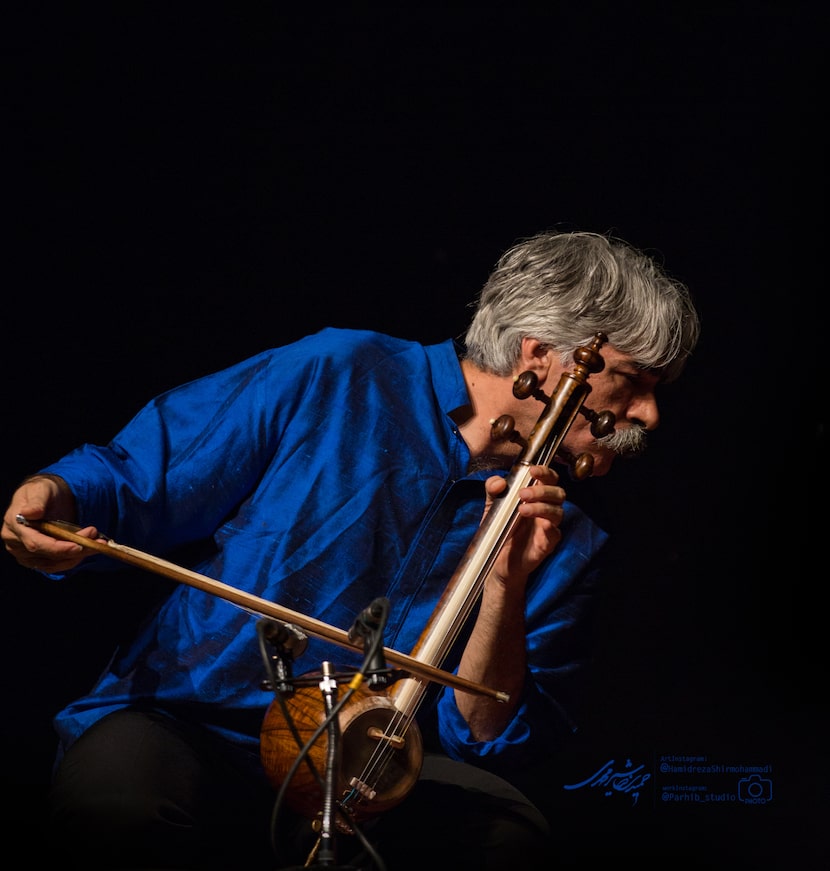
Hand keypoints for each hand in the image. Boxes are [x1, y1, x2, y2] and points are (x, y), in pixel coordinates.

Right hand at [2, 475, 92, 571]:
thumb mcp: (41, 489)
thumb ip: (37, 502)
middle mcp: (16, 544)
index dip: (58, 548)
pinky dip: (76, 558)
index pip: (35, 544)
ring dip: (79, 555)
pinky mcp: (37, 559)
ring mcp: (26, 554)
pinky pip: (58, 565)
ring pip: (55, 564)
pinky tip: (90, 547)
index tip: (78, 546)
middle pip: (48, 556)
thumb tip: (30, 513)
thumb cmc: (42, 490)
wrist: (46, 497)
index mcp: (15, 526)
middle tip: (96, 537)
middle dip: (76, 549)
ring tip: (98, 542)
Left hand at [485, 463, 564, 585]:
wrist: (496, 559)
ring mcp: (548, 526)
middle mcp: (546, 509)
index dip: (545, 472)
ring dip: (542, 506)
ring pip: (558, 511)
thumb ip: (493, 490)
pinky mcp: (547, 544)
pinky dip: (548, 526)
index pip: (550, 479)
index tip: (532, 470)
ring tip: (522, 509)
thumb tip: (498, 481)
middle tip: (522, 494)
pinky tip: (537, 524)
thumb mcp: (491, 506)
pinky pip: (555, 532)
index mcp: (537, 496)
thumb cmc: (499, 528)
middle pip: (558, 493)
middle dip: (542, 490)